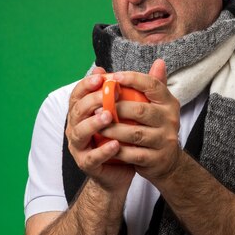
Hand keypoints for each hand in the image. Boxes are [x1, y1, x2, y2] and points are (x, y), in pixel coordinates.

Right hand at [65, 67, 135, 193]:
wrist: (120, 171)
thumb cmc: (122, 136)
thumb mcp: (130, 112)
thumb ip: (141, 88)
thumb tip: (158, 63)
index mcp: (83, 112)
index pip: (79, 93)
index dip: (86, 84)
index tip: (101, 77)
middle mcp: (76, 126)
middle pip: (77, 110)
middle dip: (91, 101)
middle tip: (106, 95)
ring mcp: (79, 146)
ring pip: (80, 132)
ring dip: (93, 124)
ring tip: (109, 116)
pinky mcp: (86, 164)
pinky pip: (92, 157)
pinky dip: (103, 151)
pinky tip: (115, 144)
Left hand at [100, 59, 182, 183]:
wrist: (167, 161)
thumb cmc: (156, 127)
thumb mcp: (159, 106)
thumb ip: (154, 85)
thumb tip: (159, 61)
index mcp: (169, 103)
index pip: (153, 85)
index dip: (133, 79)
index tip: (113, 77)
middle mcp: (171, 120)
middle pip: (141, 110)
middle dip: (117, 108)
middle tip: (97, 107)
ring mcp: (165, 141)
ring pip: (135, 134)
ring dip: (113, 129)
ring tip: (97, 126)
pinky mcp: (157, 159)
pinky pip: (133, 154)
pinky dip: (118, 150)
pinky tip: (106, 145)